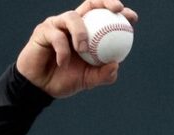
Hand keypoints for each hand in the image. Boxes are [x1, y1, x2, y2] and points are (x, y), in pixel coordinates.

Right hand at [15, 0, 137, 97]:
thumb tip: (116, 64)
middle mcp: (74, 24)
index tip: (132, 18)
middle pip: (91, 4)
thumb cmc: (66, 79)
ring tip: (83, 48)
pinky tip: (63, 62)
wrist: (41, 87)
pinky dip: (62, 50)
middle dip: (105, 1)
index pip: (105, 16)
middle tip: (116, 10)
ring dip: (81, 32)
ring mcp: (58, 25)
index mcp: (89, 32)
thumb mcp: (89, 80)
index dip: (119, 12)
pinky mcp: (43, 30)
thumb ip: (104, 75)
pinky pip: (56, 35)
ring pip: (72, 17)